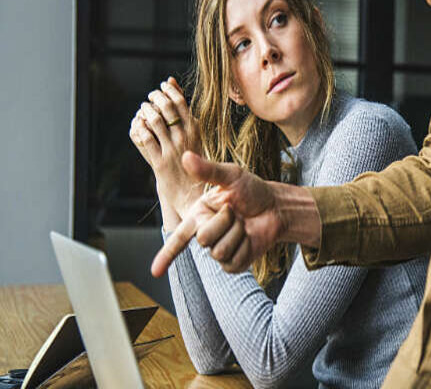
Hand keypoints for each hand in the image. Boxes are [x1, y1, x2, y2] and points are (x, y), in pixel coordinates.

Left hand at [129, 77, 202, 219]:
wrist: (191, 189)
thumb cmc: (191, 155)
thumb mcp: (192, 130)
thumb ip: (182, 106)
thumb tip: (170, 79)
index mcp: (195, 129)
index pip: (180, 101)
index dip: (167, 91)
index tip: (161, 88)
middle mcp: (185, 138)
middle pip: (166, 108)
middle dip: (155, 98)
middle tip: (151, 97)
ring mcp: (172, 150)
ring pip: (155, 121)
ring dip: (145, 111)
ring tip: (144, 109)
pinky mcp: (160, 162)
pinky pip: (146, 138)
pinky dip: (139, 127)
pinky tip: (139, 124)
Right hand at [151, 152, 286, 275]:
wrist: (276, 206)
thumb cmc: (252, 190)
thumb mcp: (231, 176)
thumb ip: (208, 170)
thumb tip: (186, 157)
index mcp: (199, 215)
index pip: (178, 238)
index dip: (166, 255)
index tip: (154, 272)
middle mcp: (206, 234)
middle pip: (204, 238)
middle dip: (225, 221)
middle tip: (236, 211)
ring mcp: (220, 251)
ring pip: (220, 251)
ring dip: (237, 233)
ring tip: (244, 223)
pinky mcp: (235, 263)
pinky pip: (234, 261)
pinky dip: (245, 246)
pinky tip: (250, 237)